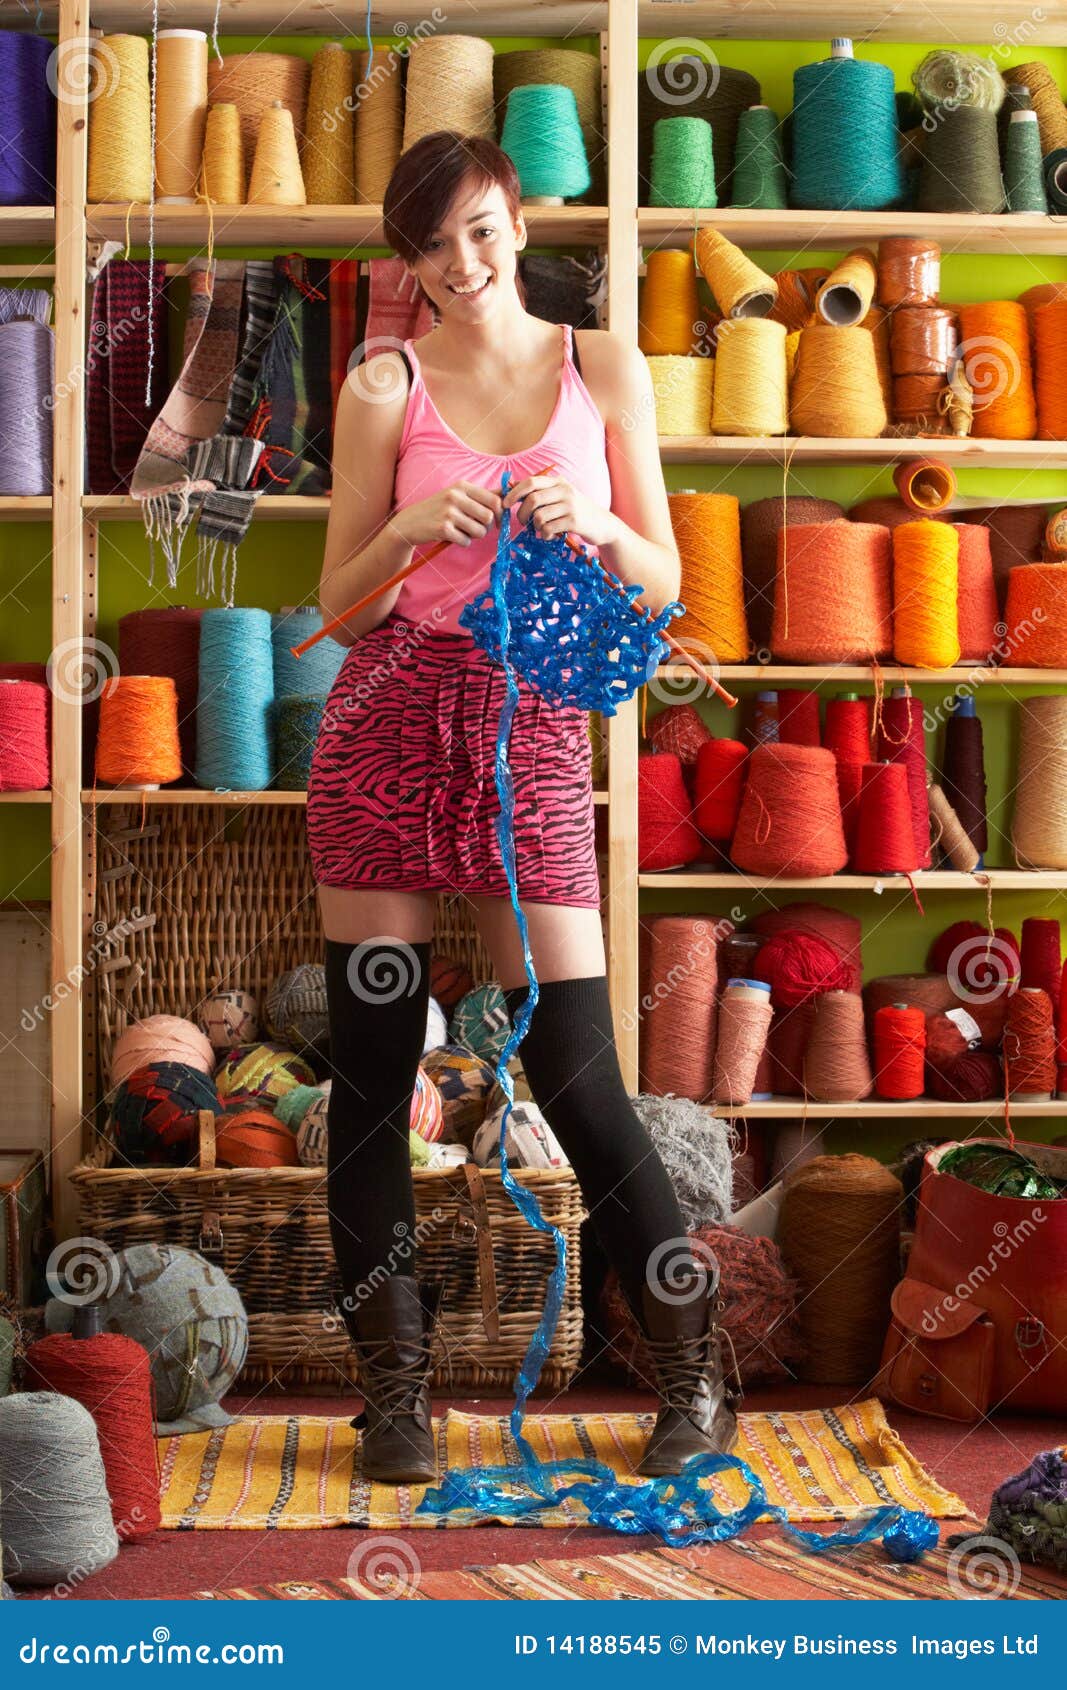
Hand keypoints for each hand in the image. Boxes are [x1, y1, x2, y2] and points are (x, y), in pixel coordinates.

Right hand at [387, 480, 502, 549]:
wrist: (410, 522)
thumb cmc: (439, 509)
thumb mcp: (458, 495)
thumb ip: (482, 495)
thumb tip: (509, 491)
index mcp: (462, 486)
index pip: (495, 500)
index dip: (501, 514)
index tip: (497, 521)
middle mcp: (455, 496)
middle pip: (489, 517)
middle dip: (487, 527)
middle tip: (476, 528)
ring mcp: (448, 512)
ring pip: (480, 531)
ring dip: (474, 536)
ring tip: (463, 531)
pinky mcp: (443, 529)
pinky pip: (466, 541)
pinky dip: (462, 542)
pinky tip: (452, 536)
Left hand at [502, 472, 618, 547]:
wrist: (602, 524)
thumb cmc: (576, 512)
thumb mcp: (561, 497)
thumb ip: (542, 494)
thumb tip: (513, 495)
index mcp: (558, 482)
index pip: (531, 482)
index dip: (514, 493)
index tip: (505, 504)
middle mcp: (565, 490)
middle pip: (532, 499)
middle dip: (521, 513)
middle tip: (522, 522)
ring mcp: (570, 505)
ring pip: (539, 516)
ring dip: (536, 527)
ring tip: (542, 529)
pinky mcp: (574, 521)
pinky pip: (548, 529)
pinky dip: (545, 535)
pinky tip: (550, 535)